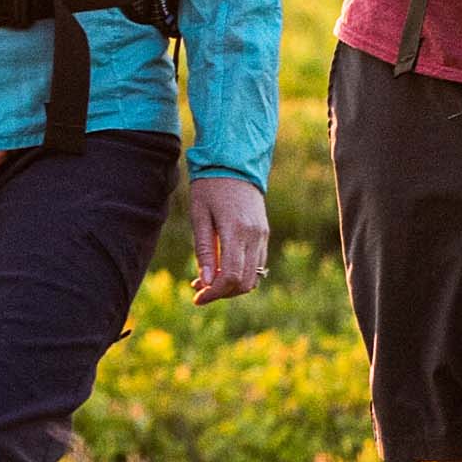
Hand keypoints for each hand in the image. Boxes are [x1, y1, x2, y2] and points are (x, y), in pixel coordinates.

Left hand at [188, 174, 269, 301]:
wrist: (235, 163)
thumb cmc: (210, 186)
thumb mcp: (199, 216)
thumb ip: (204, 250)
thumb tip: (206, 283)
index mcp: (236, 231)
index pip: (231, 277)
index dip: (214, 293)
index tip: (197, 298)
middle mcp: (254, 236)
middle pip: (244, 282)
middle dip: (222, 292)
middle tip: (199, 289)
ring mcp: (262, 235)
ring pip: (254, 276)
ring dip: (232, 285)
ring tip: (207, 279)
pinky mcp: (264, 233)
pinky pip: (257, 263)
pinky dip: (241, 273)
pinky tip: (221, 268)